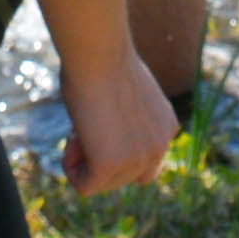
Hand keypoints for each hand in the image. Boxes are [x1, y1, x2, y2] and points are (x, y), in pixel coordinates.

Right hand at [60, 47, 175, 194]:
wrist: (98, 51)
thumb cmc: (103, 59)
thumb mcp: (127, 95)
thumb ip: (128, 122)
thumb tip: (108, 139)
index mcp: (167, 127)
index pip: (143, 160)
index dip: (116, 147)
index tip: (102, 120)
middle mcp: (160, 146)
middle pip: (126, 178)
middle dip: (101, 158)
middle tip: (87, 126)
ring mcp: (139, 159)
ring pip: (104, 183)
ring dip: (85, 162)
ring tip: (79, 128)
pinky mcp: (111, 166)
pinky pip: (85, 186)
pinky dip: (71, 168)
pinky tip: (71, 139)